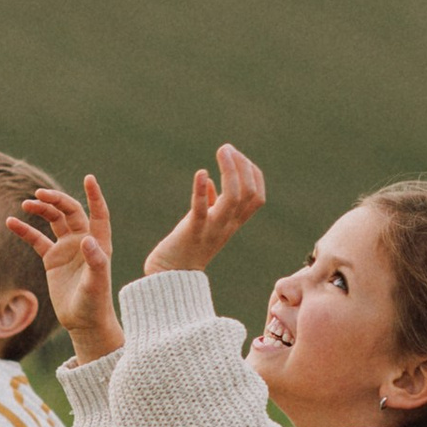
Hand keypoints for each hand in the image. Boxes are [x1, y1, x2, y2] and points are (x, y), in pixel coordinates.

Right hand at [12, 176, 121, 360]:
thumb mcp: (96, 283)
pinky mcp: (52, 259)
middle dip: (56, 200)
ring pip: (53, 221)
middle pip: (70, 211)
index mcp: (99, 243)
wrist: (83, 322)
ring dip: (41, 210)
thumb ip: (95, 261)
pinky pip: (37, 239)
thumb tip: (87, 240)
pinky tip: (10, 222)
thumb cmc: (95, 303)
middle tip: (39, 194)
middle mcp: (83, 241)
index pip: (98, 213)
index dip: (94, 196)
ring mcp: (67, 248)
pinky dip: (25, 230)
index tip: (89, 178)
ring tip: (26, 204)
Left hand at [144, 143, 265, 276]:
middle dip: (243, 167)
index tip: (236, 156)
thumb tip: (207, 182)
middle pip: (250, 194)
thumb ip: (210, 204)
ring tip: (223, 151)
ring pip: (234, 199)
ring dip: (230, 171)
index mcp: (232, 223)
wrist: (169, 278)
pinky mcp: (192, 231)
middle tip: (226, 149)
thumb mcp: (203, 224)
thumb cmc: (185, 248)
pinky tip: (201, 173)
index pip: (257, 196)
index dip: (252, 173)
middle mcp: (227, 225)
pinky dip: (201, 191)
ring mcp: (211, 229)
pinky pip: (201, 210)